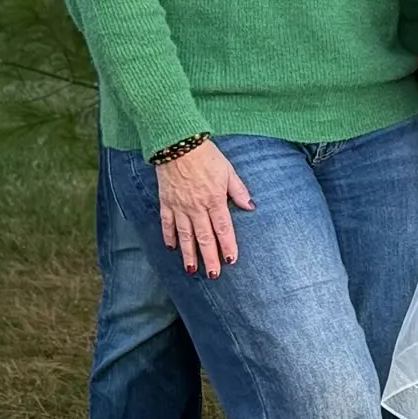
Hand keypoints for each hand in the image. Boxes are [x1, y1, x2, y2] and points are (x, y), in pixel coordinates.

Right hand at [154, 140, 252, 277]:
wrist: (177, 144)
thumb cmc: (207, 156)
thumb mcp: (228, 171)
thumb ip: (238, 191)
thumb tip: (251, 206)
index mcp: (215, 199)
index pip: (223, 228)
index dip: (227, 245)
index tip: (231, 260)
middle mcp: (196, 207)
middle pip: (204, 237)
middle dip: (209, 257)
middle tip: (213, 274)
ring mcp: (179, 206)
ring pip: (185, 235)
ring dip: (189, 253)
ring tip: (191, 269)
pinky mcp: (166, 202)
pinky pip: (167, 224)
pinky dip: (169, 236)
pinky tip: (172, 248)